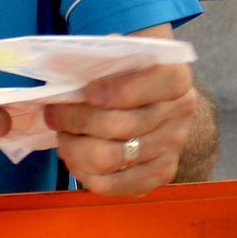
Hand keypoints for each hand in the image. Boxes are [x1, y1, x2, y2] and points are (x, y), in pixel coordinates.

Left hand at [44, 59, 197, 195]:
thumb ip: (102, 57)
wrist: (155, 102)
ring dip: (73, 147)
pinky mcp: (159, 174)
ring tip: (64, 134)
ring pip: (108, 158)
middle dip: (76, 120)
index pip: (156, 84)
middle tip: (55, 113)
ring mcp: (171, 145)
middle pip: (120, 126)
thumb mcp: (121, 53)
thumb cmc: (127, 73)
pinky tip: (76, 156)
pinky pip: (109, 184)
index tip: (88, 92)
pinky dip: (82, 171)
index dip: (119, 91)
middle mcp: (180, 111)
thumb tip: (65, 71)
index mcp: (175, 75)